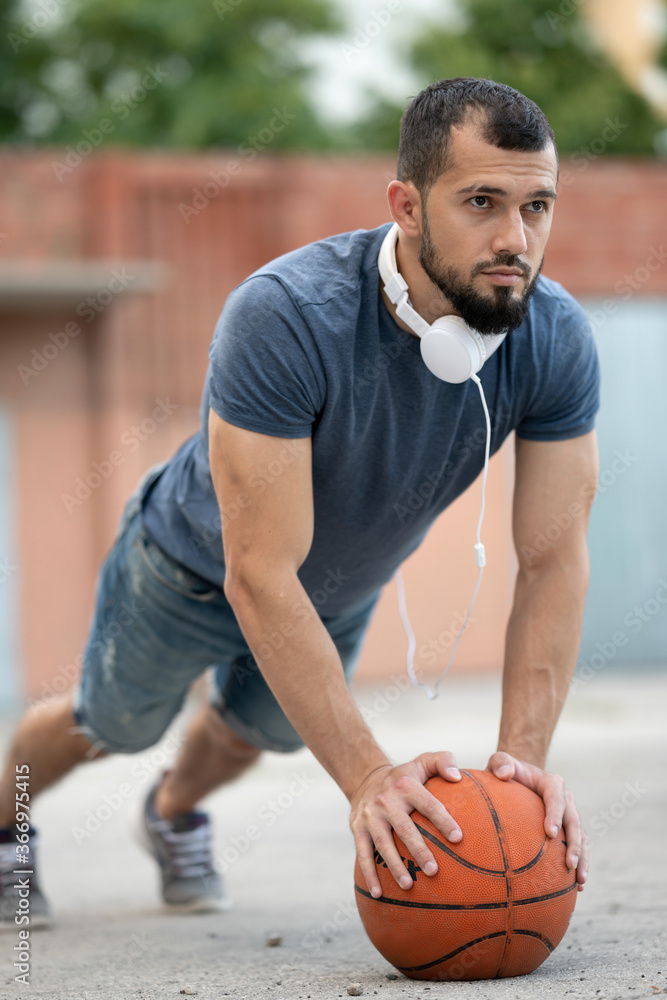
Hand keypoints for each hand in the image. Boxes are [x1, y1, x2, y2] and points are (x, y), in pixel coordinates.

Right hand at [350, 751, 462, 898]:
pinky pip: (362, 853)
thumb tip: (457, 777)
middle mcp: (386, 800)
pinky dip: (369, 874)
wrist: (365, 777)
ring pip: (383, 843)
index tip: (458, 838)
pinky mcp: (357, 828)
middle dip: (418, 850)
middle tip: (433, 871)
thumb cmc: (405, 776)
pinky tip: (379, 893)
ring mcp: (370, 815)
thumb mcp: (422, 761)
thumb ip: (443, 761)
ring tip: (409, 886)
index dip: (443, 820)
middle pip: (404, 828)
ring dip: (395, 866)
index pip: (428, 804)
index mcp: (406, 786)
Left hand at [487, 752, 586, 891]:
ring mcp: (569, 816)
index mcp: (552, 783)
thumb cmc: (506, 770)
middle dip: (575, 844)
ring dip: (582, 859)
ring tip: (579, 882)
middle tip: (569, 864)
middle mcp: (565, 799)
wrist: (518, 776)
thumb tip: (503, 773)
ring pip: (581, 838)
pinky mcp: (567, 830)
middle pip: (574, 822)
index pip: (557, 798)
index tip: (550, 834)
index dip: (556, 814)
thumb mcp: (501, 762)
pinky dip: (579, 865)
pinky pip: (577, 848)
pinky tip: (577, 887)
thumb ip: (501, 763)